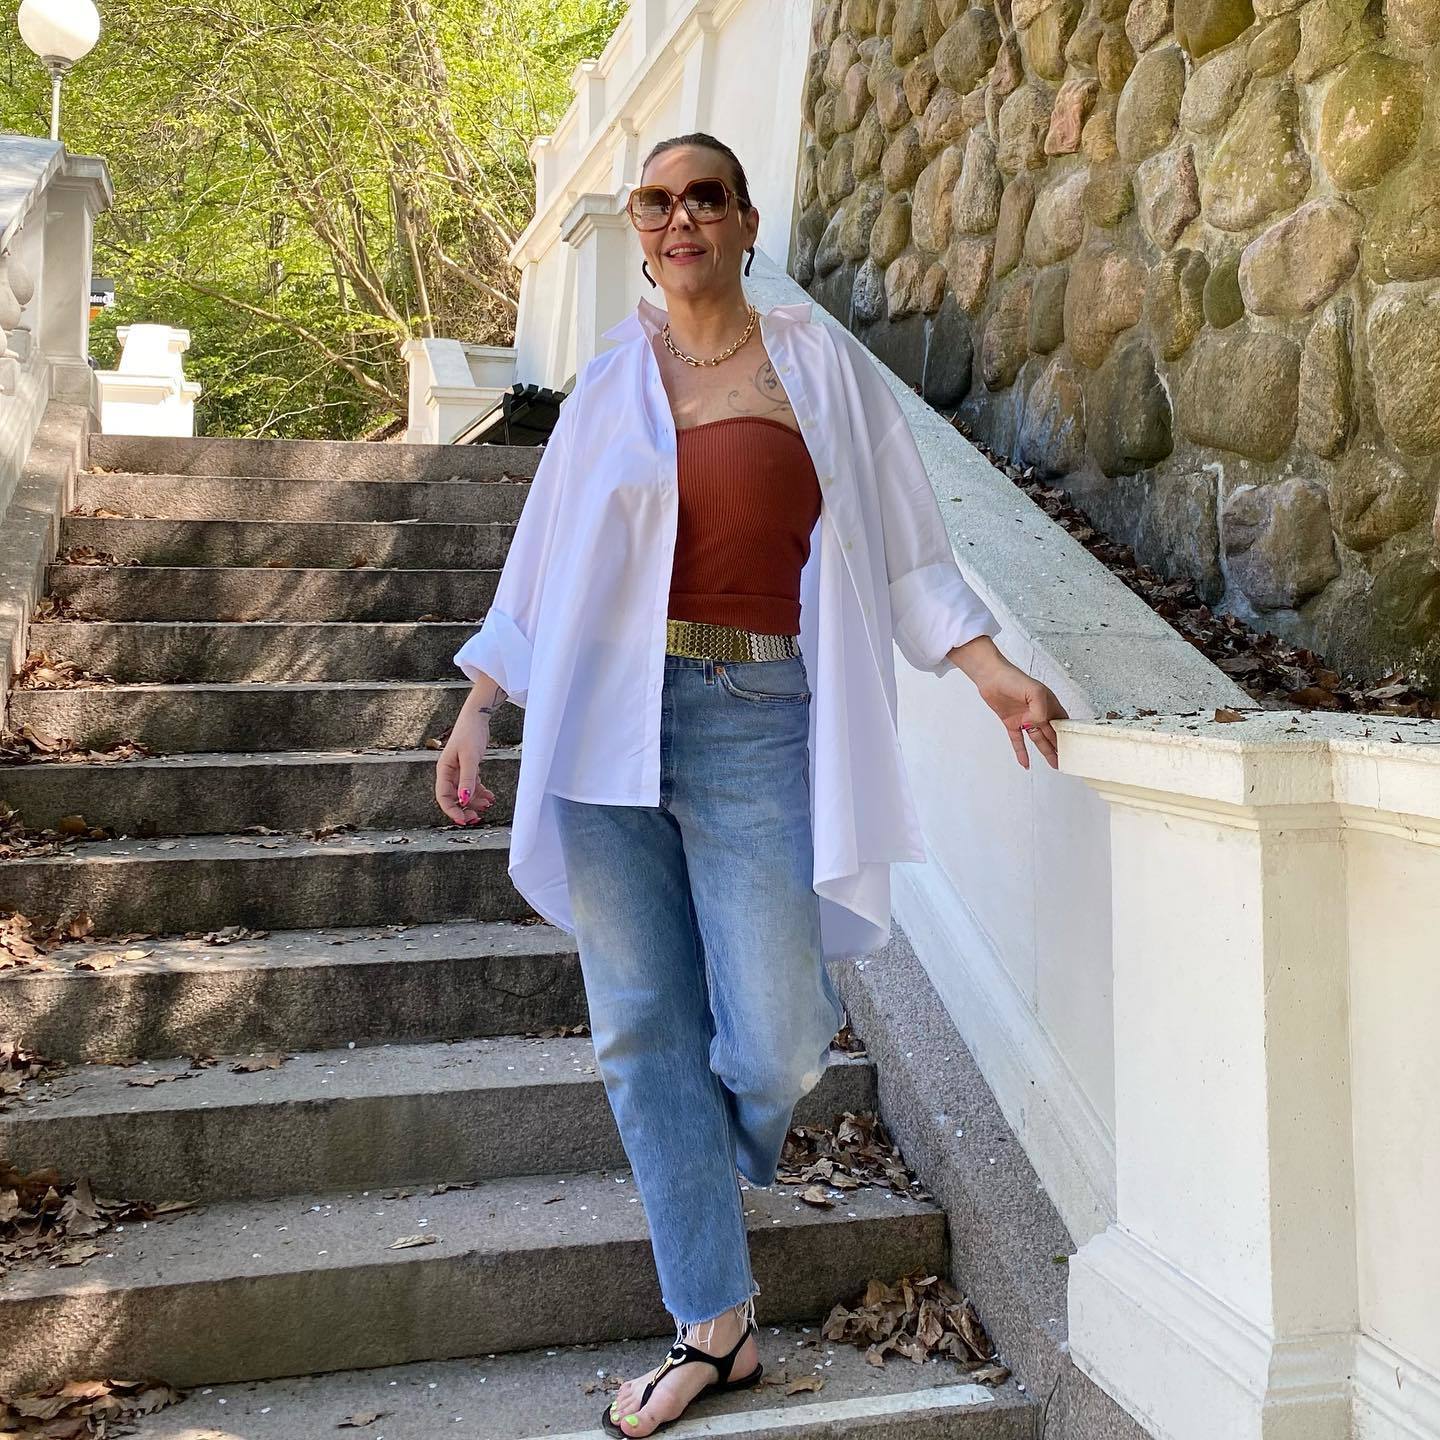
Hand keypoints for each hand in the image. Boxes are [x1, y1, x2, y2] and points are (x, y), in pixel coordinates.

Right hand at [435, 703, 496, 824]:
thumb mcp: (470, 757)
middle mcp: (449, 772)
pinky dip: (481, 793)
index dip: (452, 810)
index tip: (463, 820)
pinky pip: (473, 786)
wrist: (477, 717)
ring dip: (474, 802)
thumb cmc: (469, 732)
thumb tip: (463, 799)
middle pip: (454, 797)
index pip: (443, 796)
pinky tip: (490, 797)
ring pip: (464, 793)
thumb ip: (467, 779)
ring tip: (488, 805)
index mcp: (444, 770)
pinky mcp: (469, 768)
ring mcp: (459, 771)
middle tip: (477, 818)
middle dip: (464, 809)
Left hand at [950, 637, 1067, 769]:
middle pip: (1052, 733)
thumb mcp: (1035, 692)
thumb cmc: (1013, 678)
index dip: (1068, 734)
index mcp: (1048, 703)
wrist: (990, 677)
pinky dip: (1021, 752)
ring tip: (1054, 763)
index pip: (1062, 723)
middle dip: (1059, 747)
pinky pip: (1018, 740)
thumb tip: (1039, 726)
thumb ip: (1041, 711)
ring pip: (1038, 739)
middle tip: (1066, 760)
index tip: (1074, 747)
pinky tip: (1025, 762)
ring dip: (1046, 751)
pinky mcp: (1011, 722)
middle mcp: (1038, 712)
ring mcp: (1025, 718)